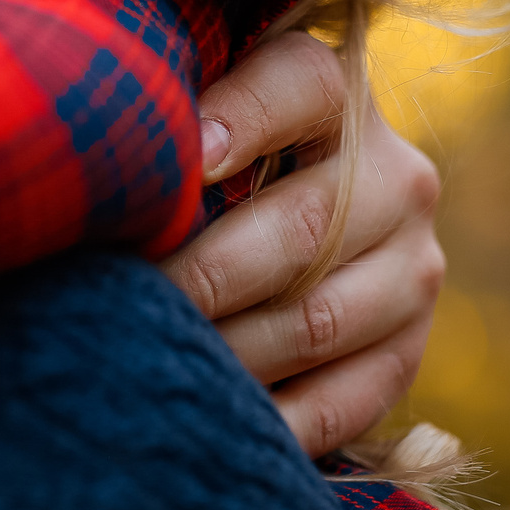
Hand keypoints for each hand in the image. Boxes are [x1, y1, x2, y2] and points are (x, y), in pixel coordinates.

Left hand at [158, 32, 444, 457]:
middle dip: (200, 273)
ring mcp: (412, 270)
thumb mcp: (198, 104)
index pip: (301, 86)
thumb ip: (163, 106)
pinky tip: (205, 423)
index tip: (191, 159)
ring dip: (223, 351)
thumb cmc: (202, 155)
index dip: (244, 118)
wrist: (296, 222)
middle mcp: (394, 176)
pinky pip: (340, 405)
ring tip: (143, 361)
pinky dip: (268, 423)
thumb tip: (97, 145)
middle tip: (116, 300)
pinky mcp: (406, 354)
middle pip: (301, 227)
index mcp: (336, 95)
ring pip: (315, 321)